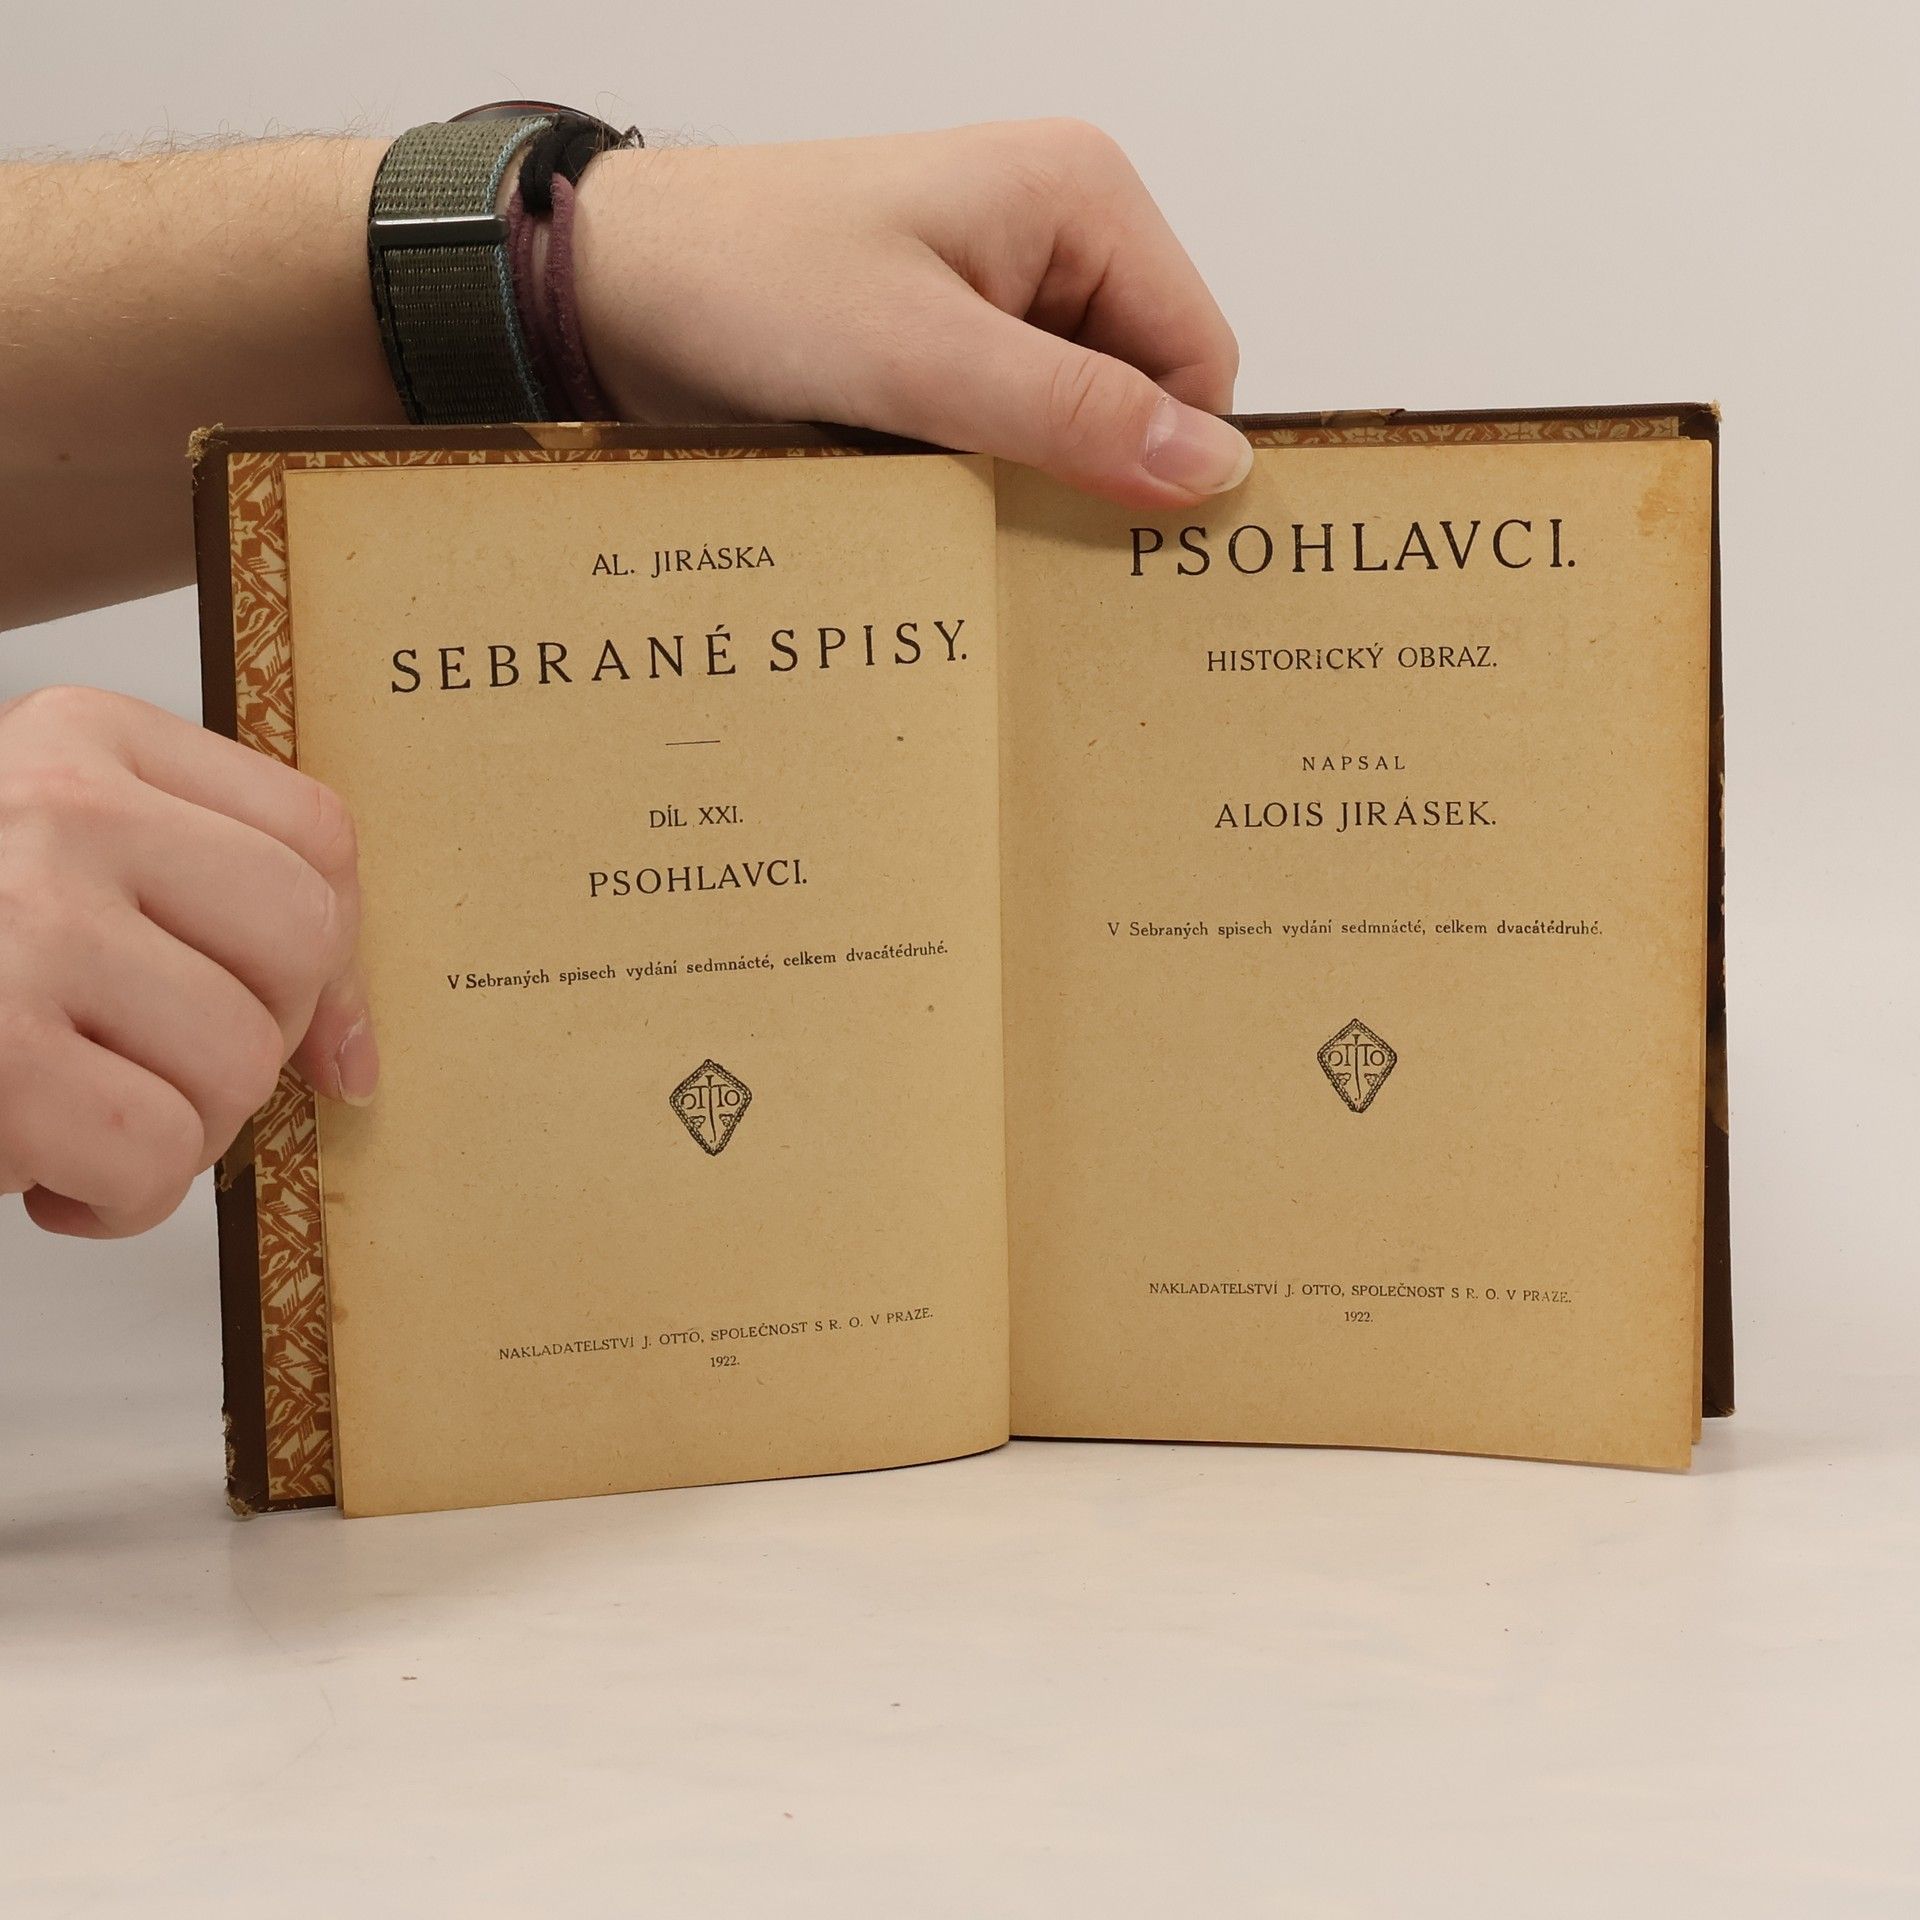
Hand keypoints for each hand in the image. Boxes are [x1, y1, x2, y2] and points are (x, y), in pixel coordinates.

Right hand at [0, 687, 374, 1237]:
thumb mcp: (53, 872)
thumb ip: (201, 909)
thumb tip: (354, 1057)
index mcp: (83, 742)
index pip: (316, 838)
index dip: (337, 957)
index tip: (314, 1028)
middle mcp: (53, 808)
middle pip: (299, 945)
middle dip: (251, 1045)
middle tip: (152, 1070)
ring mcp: (17, 926)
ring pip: (240, 1063)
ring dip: (173, 1131)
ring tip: (72, 1113)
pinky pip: (158, 1157)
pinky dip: (115, 1199)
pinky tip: (38, 1169)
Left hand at [575, 119, 1248, 506]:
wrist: (610, 288)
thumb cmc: (742, 279)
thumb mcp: (917, 355)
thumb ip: (1070, 413)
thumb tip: (1211, 469)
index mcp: (1080, 197)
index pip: (1197, 357)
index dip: (1170, 458)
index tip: (1119, 549)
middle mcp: (1054, 237)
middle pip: (1141, 396)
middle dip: (1096, 476)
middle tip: (1030, 550)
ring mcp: (1000, 295)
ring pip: (1076, 427)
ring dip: (1033, 487)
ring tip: (967, 526)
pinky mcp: (948, 347)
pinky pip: (1011, 434)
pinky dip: (986, 482)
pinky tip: (938, 510)